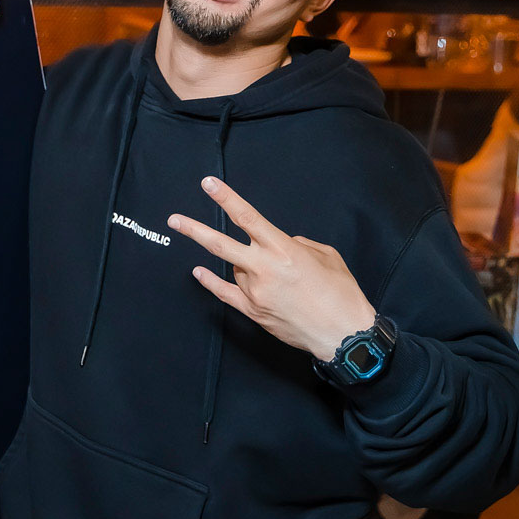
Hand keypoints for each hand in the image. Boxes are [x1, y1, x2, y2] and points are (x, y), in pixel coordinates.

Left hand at [168, 177, 376, 361]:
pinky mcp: (253, 311)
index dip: (226, 198)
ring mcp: (256, 291)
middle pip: (220, 244)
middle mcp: (265, 268)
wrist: (343, 333)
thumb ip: (298, 242)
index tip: (208, 184)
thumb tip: (280, 242)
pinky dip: (211, 282)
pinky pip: (225, 293)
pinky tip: (199, 273)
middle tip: (175, 220)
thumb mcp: (325, 255)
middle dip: (195, 230)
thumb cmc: (340, 293)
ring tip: (278, 280)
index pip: (247, 217)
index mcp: (284, 249)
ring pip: (235, 269)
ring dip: (247, 266)